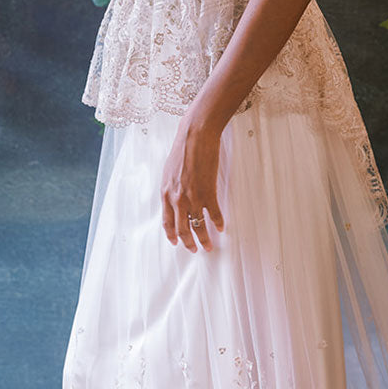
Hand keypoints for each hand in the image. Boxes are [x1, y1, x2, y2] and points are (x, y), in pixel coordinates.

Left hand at [160, 111, 225, 251]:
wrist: (195, 138)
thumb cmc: (182, 151)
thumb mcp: (168, 172)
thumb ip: (171, 189)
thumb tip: (175, 200)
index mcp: (166, 194)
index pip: (167, 222)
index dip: (172, 235)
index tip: (177, 243)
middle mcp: (178, 200)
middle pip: (182, 229)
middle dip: (188, 243)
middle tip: (194, 250)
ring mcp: (194, 198)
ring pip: (198, 226)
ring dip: (204, 239)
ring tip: (209, 246)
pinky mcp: (209, 192)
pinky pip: (214, 214)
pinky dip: (218, 223)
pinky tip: (221, 228)